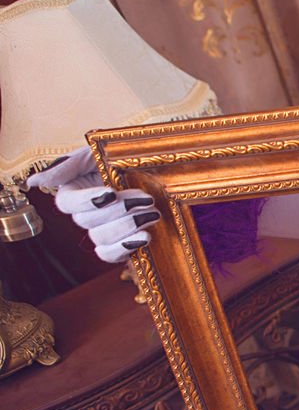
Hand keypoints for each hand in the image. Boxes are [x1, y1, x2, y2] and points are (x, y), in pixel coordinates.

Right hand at [25, 146, 158, 262]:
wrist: (155, 170)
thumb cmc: (120, 159)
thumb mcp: (94, 154)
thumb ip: (67, 166)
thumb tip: (33, 181)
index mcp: (74, 193)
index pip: (67, 203)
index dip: (88, 200)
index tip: (112, 192)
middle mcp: (85, 214)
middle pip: (86, 221)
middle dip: (118, 210)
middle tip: (145, 199)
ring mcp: (102, 230)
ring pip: (100, 238)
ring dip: (127, 227)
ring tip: (152, 213)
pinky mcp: (120, 244)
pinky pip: (110, 256)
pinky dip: (125, 248)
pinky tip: (144, 237)